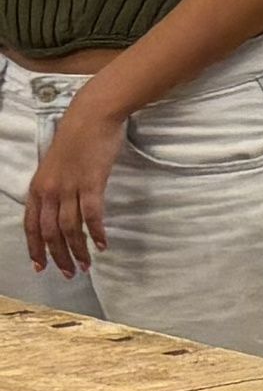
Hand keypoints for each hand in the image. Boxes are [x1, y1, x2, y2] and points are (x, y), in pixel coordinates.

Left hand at [21, 90, 122, 273]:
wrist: (92, 116)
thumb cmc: (76, 138)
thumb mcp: (55, 166)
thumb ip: (55, 187)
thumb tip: (60, 208)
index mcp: (38, 187)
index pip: (30, 226)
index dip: (35, 248)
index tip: (41, 267)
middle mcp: (50, 190)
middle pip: (49, 232)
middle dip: (58, 256)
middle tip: (69, 273)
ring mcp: (70, 187)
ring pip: (69, 228)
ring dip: (77, 250)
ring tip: (86, 265)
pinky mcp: (91, 183)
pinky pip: (91, 214)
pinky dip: (96, 232)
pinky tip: (103, 244)